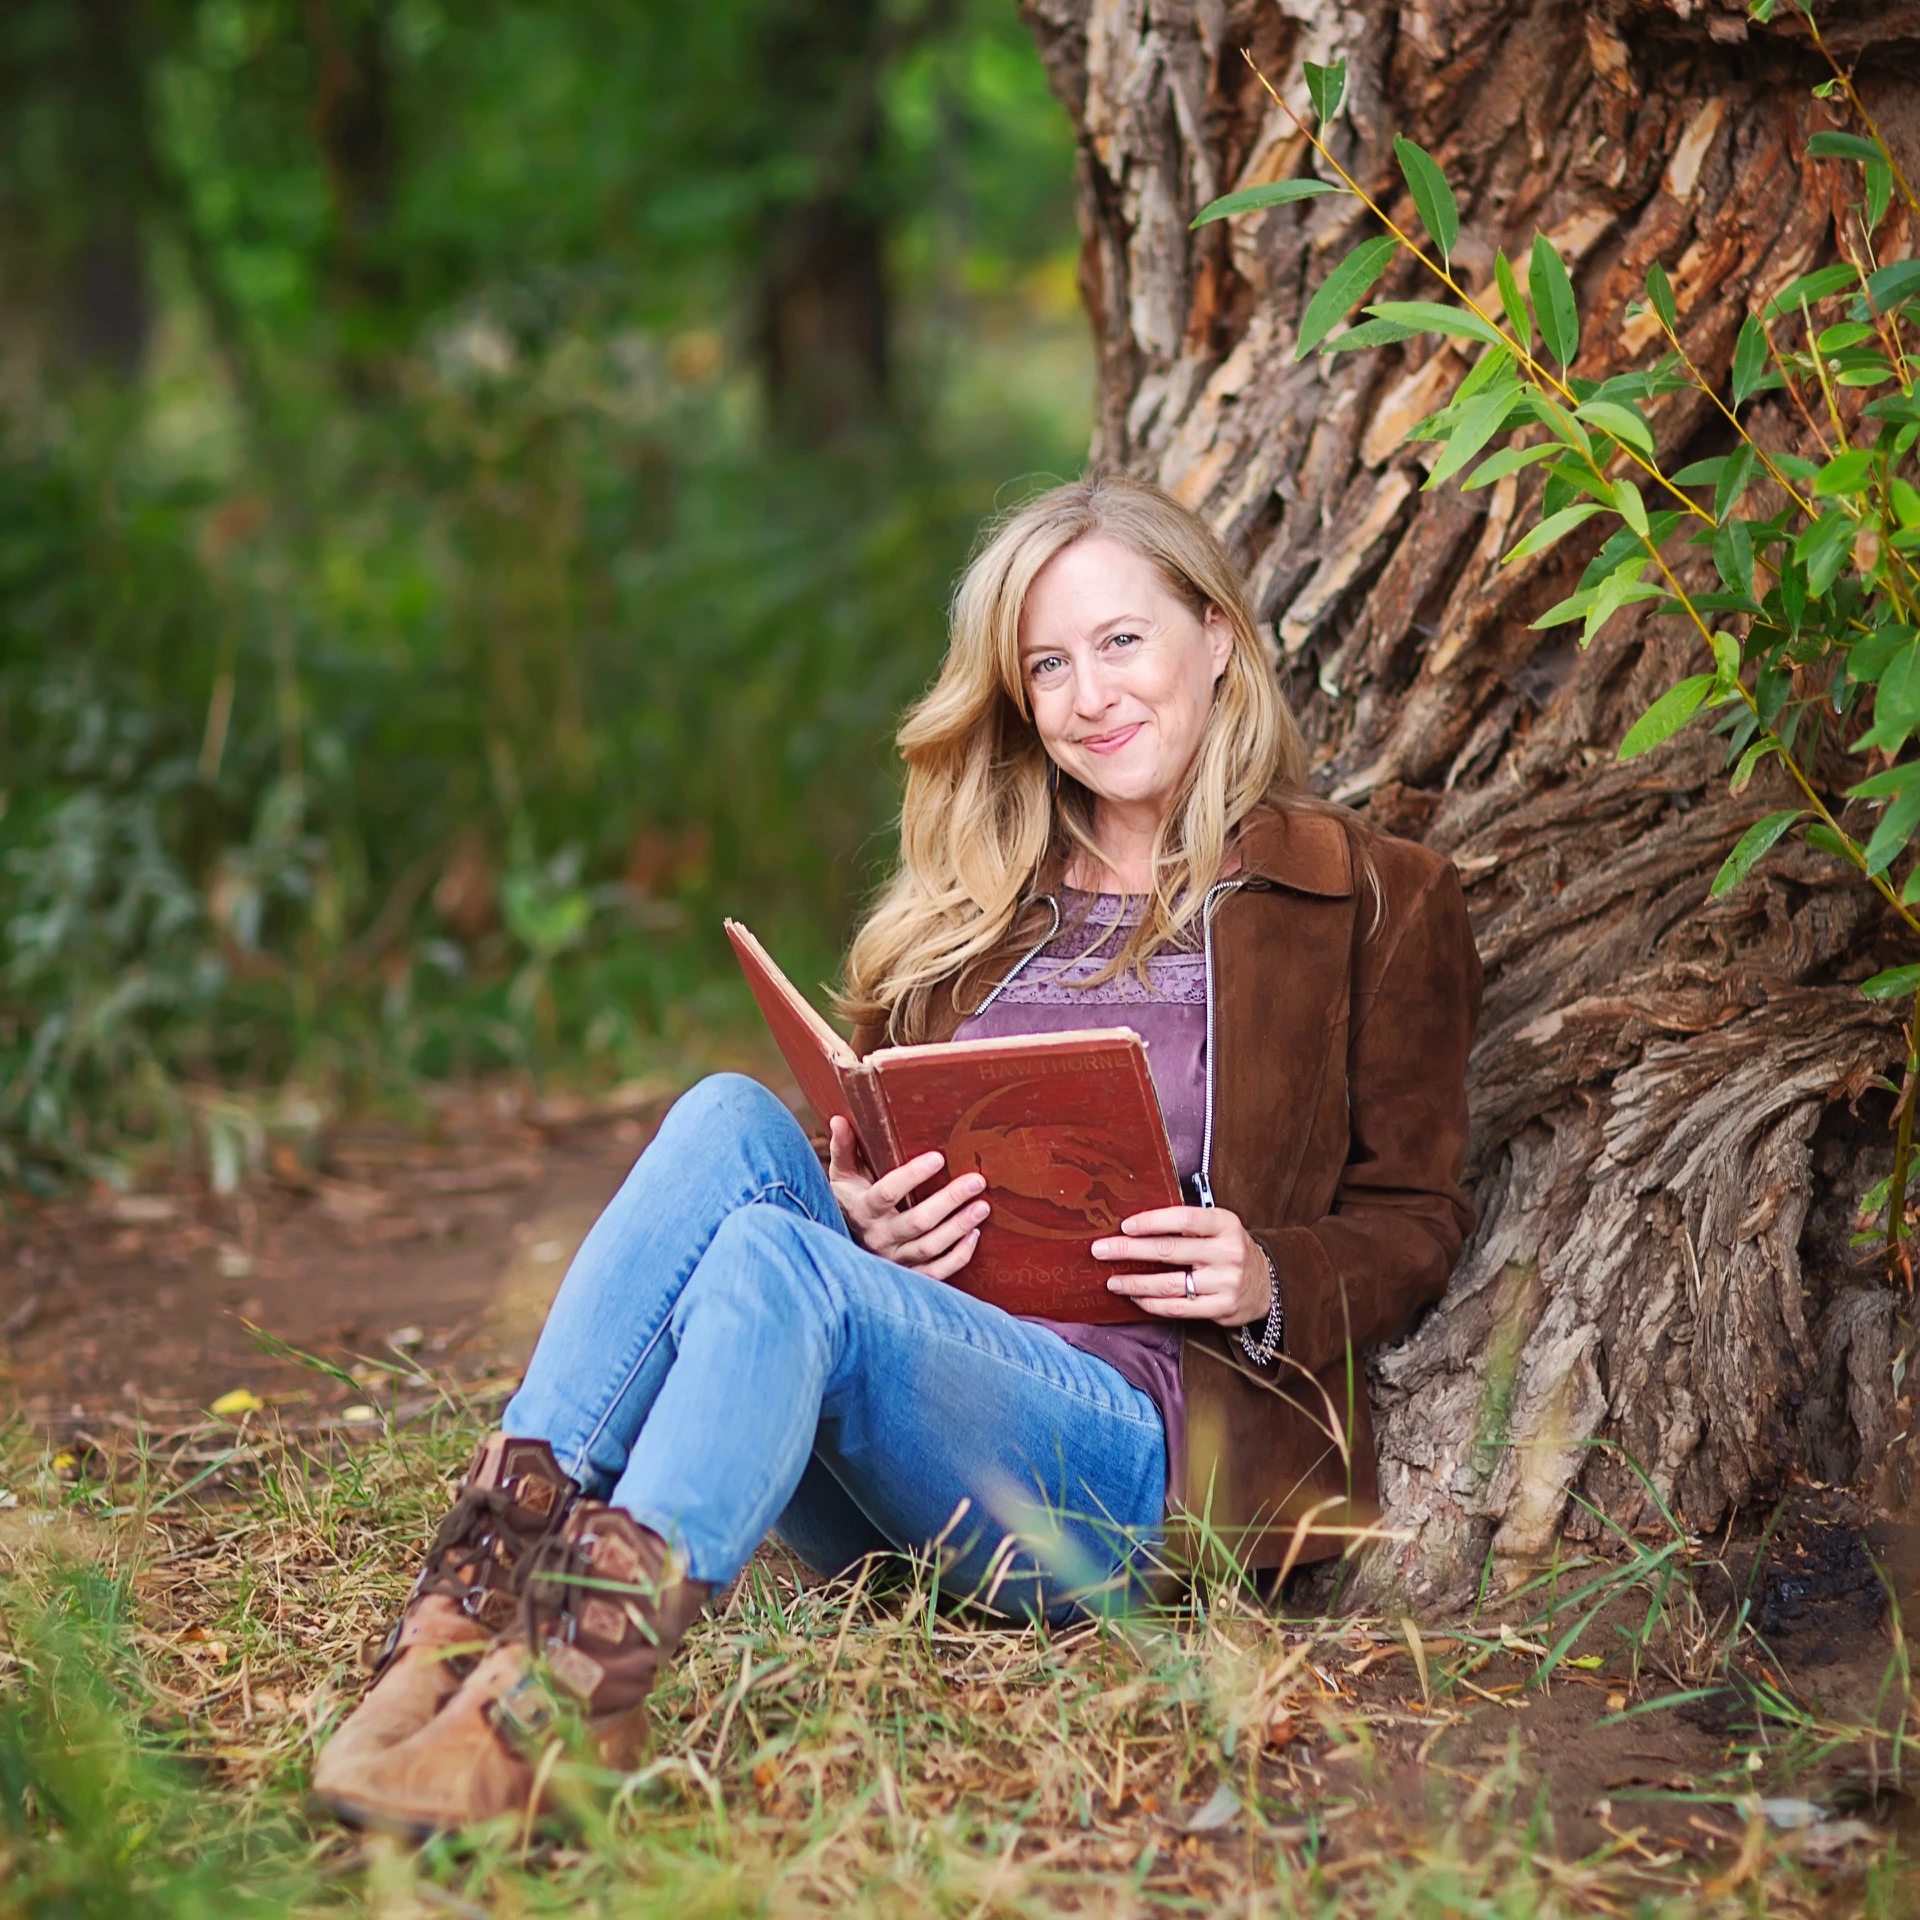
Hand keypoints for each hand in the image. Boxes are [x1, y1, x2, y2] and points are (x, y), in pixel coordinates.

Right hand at [827, 1115, 988, 1279]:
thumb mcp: (841, 1175)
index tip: (938, 1158)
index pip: (888, 1192)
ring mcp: (894, 1259)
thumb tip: (838, 1119)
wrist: (838, 1247)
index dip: (913, 1176)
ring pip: (929, 1247)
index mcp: (863, 1209)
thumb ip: (844, 1148)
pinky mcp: (907, 1275)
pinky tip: (974, 1236)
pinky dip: (957, 1257)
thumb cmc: (847, 1202)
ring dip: (958, 1227)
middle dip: (949, 1201)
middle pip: (917, 1221)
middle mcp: (879, 1237)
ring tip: (983, 1207)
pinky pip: (935, 1273)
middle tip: (976, 1181)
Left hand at [1092, 1205, 1270, 1324]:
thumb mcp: (1220, 1227)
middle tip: (1100, 1250)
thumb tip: (1136, 1224)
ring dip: (1135, 1283)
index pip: (1184, 1218)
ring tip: (1111, 1281)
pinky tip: (1135, 1298)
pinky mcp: (1221, 1308)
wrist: (1268, 1284)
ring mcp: (1225, 1282)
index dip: (1152, 1221)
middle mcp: (1228, 1252)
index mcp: (1225, 1224)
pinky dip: (1152, 1303)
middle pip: (1170, 1250)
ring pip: (1170, 1284)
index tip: (1124, 1225)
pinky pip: (1178, 1308)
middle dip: (1129, 1250)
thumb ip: (1188, 1224)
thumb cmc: (1230, 1249)